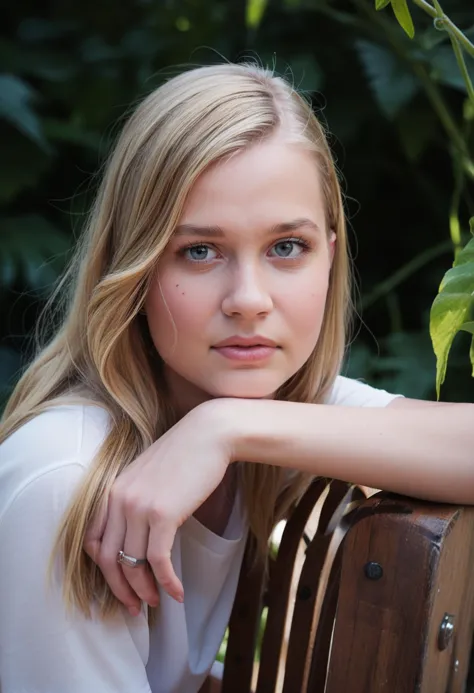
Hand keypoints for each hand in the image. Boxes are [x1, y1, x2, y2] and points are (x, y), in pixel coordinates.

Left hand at [84, 400, 233, 613]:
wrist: (209, 434)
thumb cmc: (185, 454)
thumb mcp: (149, 476)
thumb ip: (136, 500)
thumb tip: (140, 537)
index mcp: (112, 491)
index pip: (93, 542)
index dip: (104, 571)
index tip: (120, 586)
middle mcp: (119, 500)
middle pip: (109, 559)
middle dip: (121, 590)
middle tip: (135, 608)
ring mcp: (138, 507)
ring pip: (133, 564)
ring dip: (145, 590)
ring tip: (158, 602)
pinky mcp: (162, 514)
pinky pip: (158, 560)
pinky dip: (167, 582)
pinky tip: (178, 593)